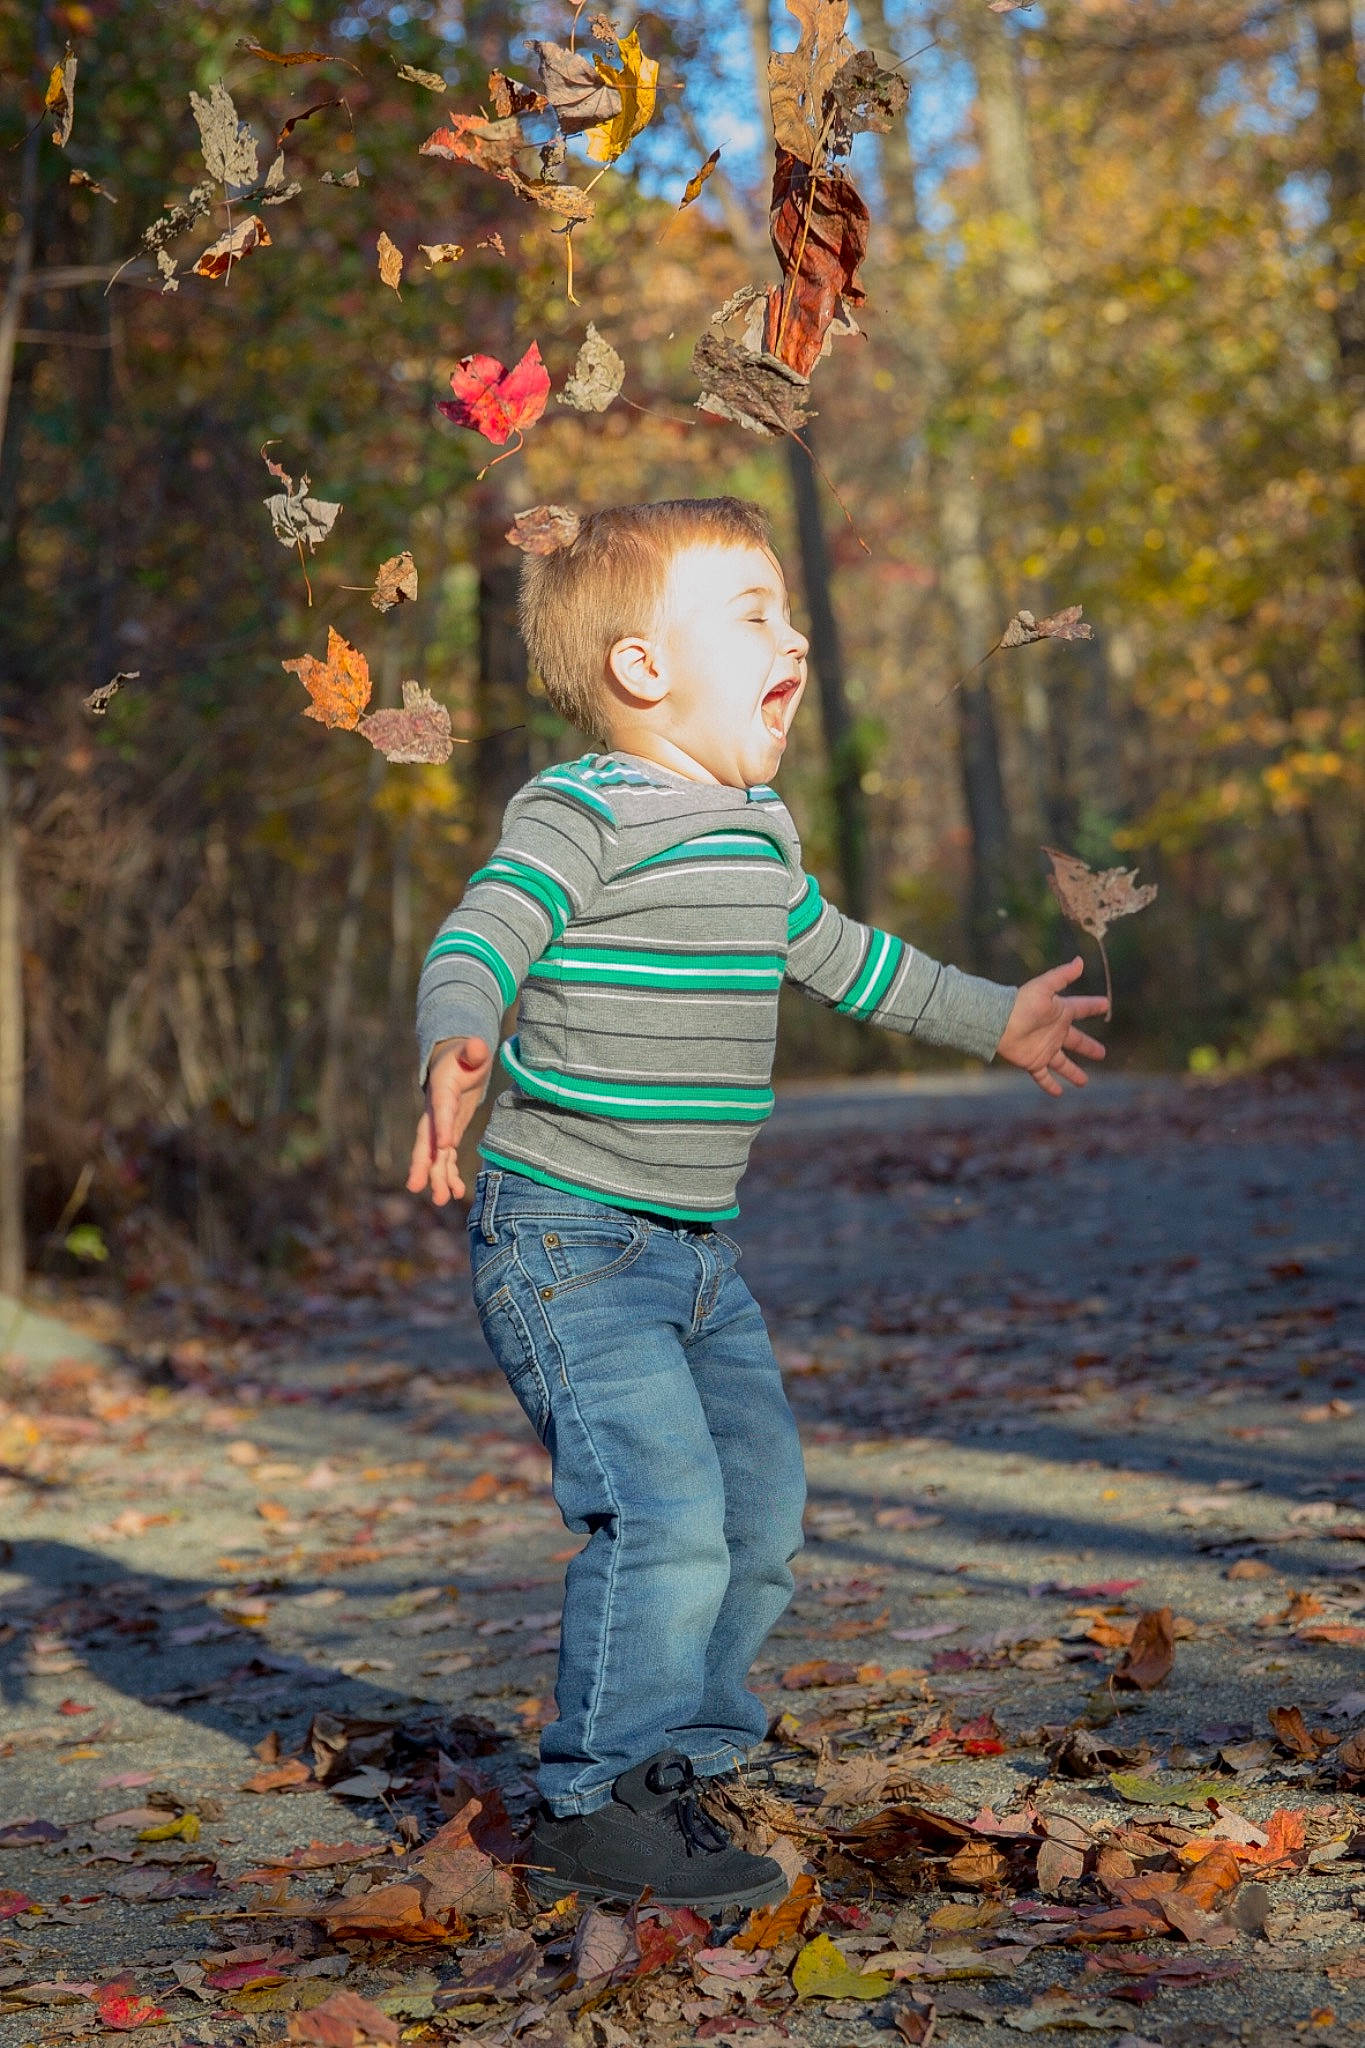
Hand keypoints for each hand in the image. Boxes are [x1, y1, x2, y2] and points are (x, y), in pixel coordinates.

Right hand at [405, 1037, 492, 1203]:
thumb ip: (473, 1050)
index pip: (441, 1109)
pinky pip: (446, 1158)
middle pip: (426, 1140)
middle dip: (422, 1163)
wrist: (453, 1062)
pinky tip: (456, 1193)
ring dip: (437, 1177)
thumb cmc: (464, 1055)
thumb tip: (478, 1045)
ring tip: (441, 1200)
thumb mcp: (471, 1050)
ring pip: (435, 1155)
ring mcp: (440, 1126)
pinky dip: (450, 1175)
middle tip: (416, 1186)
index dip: (442, 1126)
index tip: (445, 1146)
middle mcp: (435, 1112)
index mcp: (441, 1090)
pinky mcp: (448, 1133)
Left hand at [995, 956, 1107, 1097]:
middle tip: (1102, 1053)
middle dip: (1088, 1047)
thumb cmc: (1021, 1003)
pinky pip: (1044, 1076)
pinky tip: (1059, 1094)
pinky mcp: (1034, 1062)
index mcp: (1059, 1012)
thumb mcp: (1045, 987)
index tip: (1105, 1004)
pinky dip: (1050, 1085)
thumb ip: (1062, 976)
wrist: (998, 1022)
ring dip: (1073, 1072)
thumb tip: (1080, 960)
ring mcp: (1045, 1048)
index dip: (1093, 1005)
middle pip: (1076, 1041)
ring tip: (1084, 1082)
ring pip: (1063, 1063)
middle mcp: (1054, 1032)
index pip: (1081, 1007)